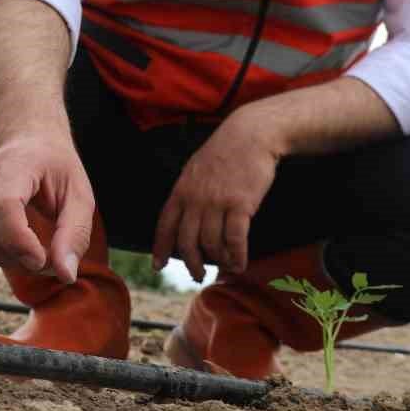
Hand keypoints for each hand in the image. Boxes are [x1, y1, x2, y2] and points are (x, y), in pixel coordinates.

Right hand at [0, 134, 93, 282]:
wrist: (31, 144)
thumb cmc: (58, 170)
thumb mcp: (80, 197)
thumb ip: (75, 234)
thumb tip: (65, 275)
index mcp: (17, 162)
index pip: (2, 206)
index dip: (19, 241)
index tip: (43, 260)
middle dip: (24, 258)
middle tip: (52, 258)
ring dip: (13, 260)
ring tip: (38, 250)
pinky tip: (17, 244)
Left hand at [153, 114, 278, 282]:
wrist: (251, 135)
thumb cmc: (225, 152)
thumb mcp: (196, 169)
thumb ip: (188, 193)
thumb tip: (185, 217)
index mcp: (181, 190)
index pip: (165, 225)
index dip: (161, 248)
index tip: (158, 266)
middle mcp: (195, 199)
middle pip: (187, 242)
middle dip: (191, 264)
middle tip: (197, 275)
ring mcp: (217, 202)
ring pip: (211, 244)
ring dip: (218, 261)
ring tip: (224, 267)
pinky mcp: (240, 205)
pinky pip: (235, 240)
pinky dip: (237, 257)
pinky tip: (239, 264)